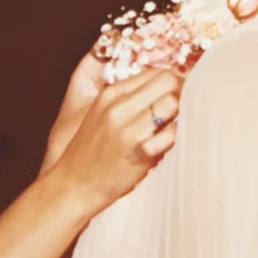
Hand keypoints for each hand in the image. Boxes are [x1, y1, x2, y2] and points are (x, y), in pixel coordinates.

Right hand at [44, 68, 181, 213]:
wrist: (74, 185)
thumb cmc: (91, 153)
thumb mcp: (101, 114)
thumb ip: (127, 99)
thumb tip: (165, 87)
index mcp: (110, 94)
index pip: (155, 72)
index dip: (174, 80)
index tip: (180, 93)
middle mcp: (118, 107)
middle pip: (168, 81)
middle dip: (182, 92)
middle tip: (183, 109)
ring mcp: (128, 129)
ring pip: (173, 104)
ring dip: (181, 114)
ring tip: (174, 128)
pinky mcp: (138, 152)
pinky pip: (172, 134)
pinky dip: (175, 137)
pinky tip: (168, 145)